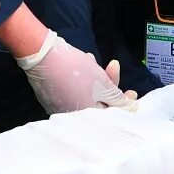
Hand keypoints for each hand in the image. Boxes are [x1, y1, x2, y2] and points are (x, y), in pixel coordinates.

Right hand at [15, 29, 134, 112]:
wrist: (42, 55)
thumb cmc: (75, 71)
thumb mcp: (103, 84)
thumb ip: (118, 100)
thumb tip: (131, 109)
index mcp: (86, 118)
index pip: (110, 116)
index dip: (124, 104)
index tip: (132, 92)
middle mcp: (72, 117)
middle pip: (99, 103)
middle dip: (109, 84)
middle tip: (114, 68)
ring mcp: (60, 107)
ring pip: (86, 93)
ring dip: (95, 75)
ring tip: (92, 60)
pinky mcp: (53, 97)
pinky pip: (74, 89)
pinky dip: (82, 76)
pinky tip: (82, 61)